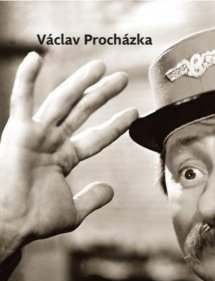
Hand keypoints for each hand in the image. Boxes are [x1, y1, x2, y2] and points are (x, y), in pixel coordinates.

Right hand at [0, 52, 137, 258]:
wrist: (14, 221)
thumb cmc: (37, 219)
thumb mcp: (73, 211)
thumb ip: (92, 199)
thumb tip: (110, 190)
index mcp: (64, 158)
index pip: (96, 137)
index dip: (115, 125)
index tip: (134, 112)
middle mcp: (52, 142)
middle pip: (82, 112)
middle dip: (101, 95)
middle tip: (122, 78)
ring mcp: (36, 134)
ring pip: (61, 101)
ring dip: (80, 82)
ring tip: (100, 66)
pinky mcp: (18, 131)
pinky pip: (21, 100)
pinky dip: (26, 78)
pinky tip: (36, 58)